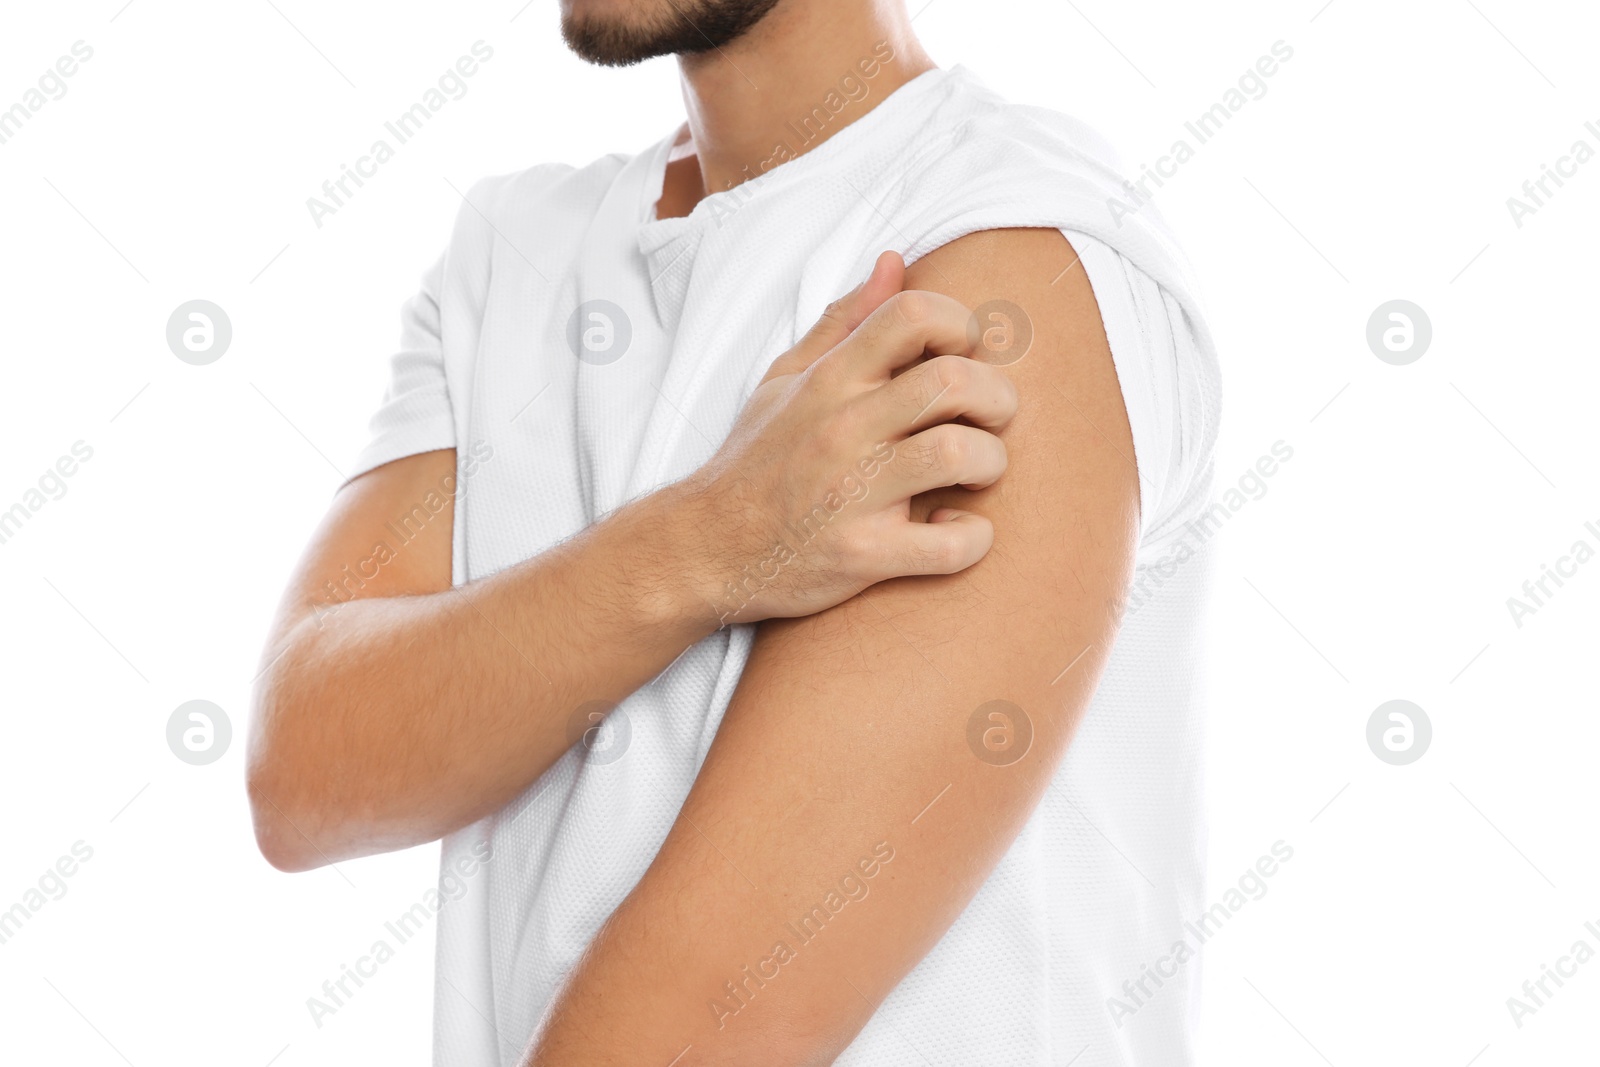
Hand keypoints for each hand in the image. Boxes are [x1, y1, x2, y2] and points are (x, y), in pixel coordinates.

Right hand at [682, 251, 1017, 623]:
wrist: (706, 548)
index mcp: (830, 380)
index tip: (961, 355)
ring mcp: (852, 493)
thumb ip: (846, 321)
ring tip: (976, 471)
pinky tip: (957, 530)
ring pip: (957, 454)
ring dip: (989, 462)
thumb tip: (895, 261)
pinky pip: (947, 546)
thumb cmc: (756, 461)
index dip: (958, 325)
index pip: (913, 314)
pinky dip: (972, 539)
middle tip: (990, 418)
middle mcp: (842, 429)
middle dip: (997, 397)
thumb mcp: (786, 379)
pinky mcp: (862, 554)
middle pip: (953, 380)